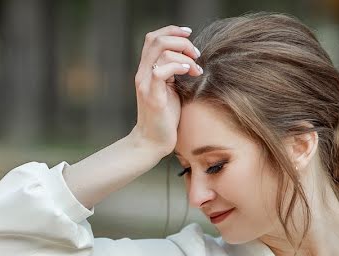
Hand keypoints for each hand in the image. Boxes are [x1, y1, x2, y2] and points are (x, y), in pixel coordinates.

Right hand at [131, 25, 202, 155]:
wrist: (152, 142)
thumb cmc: (165, 117)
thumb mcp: (170, 89)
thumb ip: (174, 72)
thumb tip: (191, 58)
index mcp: (146, 70)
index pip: (153, 38)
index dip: (171, 30)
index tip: (190, 34)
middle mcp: (142, 74)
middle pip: (156, 39)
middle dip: (181, 41)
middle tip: (196, 54)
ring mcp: (145, 85)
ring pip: (161, 52)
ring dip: (184, 55)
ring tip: (195, 69)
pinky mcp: (152, 97)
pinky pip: (161, 71)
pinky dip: (178, 67)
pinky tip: (189, 73)